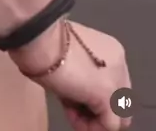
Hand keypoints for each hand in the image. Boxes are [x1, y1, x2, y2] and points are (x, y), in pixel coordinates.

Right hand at [12, 22, 130, 130]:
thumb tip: (75, 93)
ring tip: (68, 110)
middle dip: (95, 109)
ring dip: (91, 119)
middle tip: (70, 106)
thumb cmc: (44, 42)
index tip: (70, 95)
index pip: (112, 84)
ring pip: (116, 116)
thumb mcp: (67, 58)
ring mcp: (116, 79)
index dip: (92, 95)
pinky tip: (70, 115)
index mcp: (110, 50)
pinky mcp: (107, 95)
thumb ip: (80, 73)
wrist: (39, 37)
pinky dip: (89, 127)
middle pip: (118, 102)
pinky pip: (108, 125)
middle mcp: (119, 63)